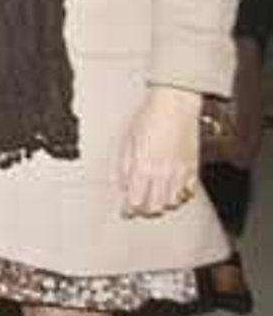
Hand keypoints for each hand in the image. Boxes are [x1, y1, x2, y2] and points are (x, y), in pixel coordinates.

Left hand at [120, 86, 201, 216]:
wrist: (176, 104)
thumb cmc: (149, 117)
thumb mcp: (128, 139)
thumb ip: (124, 165)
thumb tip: (122, 183)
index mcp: (143, 166)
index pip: (136, 200)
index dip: (129, 209)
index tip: (125, 210)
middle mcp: (163, 173)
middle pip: (155, 206)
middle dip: (144, 210)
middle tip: (138, 207)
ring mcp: (181, 172)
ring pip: (172, 202)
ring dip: (162, 205)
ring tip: (153, 200)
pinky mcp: (194, 167)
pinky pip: (188, 192)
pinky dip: (179, 196)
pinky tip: (171, 191)